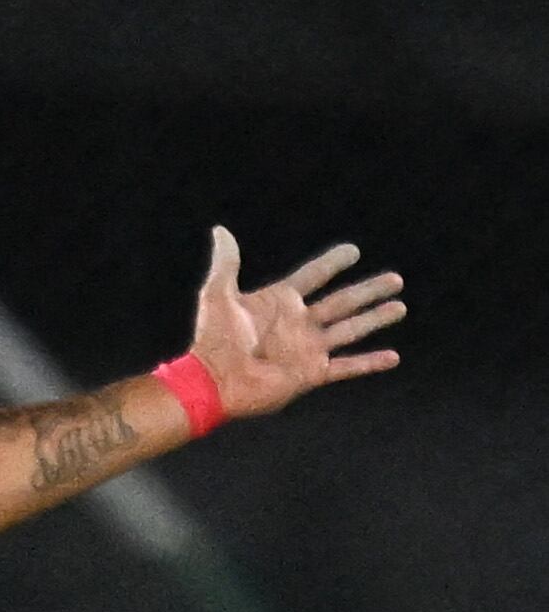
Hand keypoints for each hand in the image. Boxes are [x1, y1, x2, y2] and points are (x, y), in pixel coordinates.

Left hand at [188, 227, 404, 420]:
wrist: (214, 381)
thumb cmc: (213, 339)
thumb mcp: (218, 295)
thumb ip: (226, 263)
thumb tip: (221, 230)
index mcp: (280, 302)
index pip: (313, 276)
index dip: (332, 263)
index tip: (352, 251)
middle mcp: (299, 323)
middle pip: (343, 302)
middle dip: (369, 290)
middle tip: (396, 279)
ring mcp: (308, 348)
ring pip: (351, 329)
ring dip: (376, 318)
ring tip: (399, 307)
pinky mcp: (311, 373)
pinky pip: (347, 366)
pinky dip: (370, 363)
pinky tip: (393, 357)